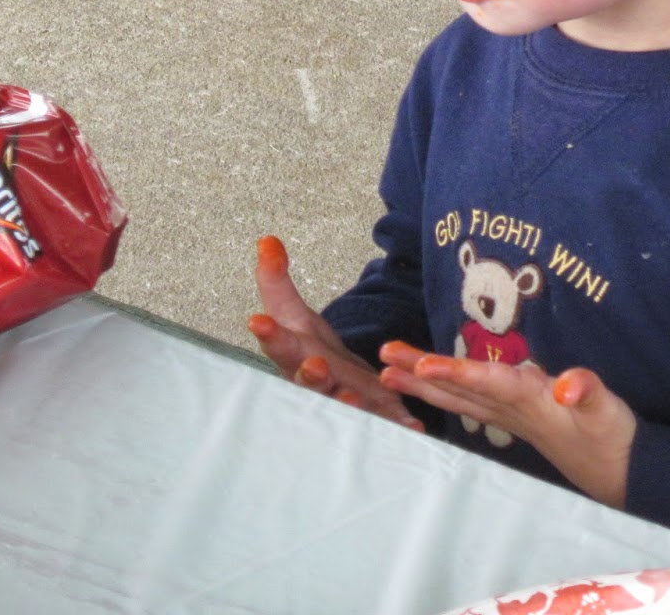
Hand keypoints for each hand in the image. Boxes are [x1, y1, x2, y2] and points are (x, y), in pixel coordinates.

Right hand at [249, 236, 423, 429]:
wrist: (342, 391)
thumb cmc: (312, 353)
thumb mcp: (296, 316)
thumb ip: (279, 282)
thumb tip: (266, 240)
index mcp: (297, 359)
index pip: (280, 346)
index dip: (271, 336)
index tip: (257, 321)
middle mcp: (318, 388)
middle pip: (309, 385)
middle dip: (311, 377)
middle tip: (314, 365)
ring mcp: (345, 407)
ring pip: (345, 411)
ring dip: (348, 406)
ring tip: (351, 398)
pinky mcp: (375, 419)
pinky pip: (385, 425)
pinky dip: (397, 426)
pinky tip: (412, 428)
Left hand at [378, 341, 636, 506]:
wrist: (622, 474)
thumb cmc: (613, 440)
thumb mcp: (607, 412)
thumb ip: (587, 393)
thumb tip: (566, 387)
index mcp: (531, 402)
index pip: (486, 384)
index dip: (454, 372)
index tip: (420, 365)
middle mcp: (514, 410)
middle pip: (460, 389)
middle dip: (423, 373)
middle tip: (385, 356)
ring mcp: (513, 417)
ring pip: (461, 397)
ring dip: (426, 384)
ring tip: (391, 371)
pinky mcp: (520, 419)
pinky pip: (473, 404)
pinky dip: (449, 393)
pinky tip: (436, 386)